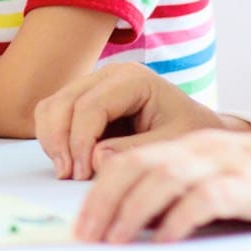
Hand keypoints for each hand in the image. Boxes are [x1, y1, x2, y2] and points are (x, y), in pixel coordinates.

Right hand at [34, 62, 221, 180]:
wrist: (198, 130)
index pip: (90, 105)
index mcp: (133, 79)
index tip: (82, 174)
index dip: (80, 141)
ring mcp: (94, 85)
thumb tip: (95, 159)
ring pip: (53, 106)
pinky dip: (54, 138)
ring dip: (53, 139)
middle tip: (68, 175)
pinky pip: (55, 114)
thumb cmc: (190, 135)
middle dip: (61, 141)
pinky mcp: (85, 100)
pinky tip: (68, 162)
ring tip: (66, 171)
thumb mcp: (172, 146)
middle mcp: (109, 75)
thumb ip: (136, 151)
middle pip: (65, 101)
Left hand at [73, 129, 250, 242]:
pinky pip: (204, 198)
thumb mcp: (205, 173)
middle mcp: (193, 149)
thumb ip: (168, 186)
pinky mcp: (242, 184)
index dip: (97, 190)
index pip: (126, 160)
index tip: (80, 225)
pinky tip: (163, 239)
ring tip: (114, 239)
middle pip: (135, 167)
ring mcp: (218, 163)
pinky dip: (179, 218)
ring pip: (163, 179)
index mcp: (179, 144)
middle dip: (103, 200)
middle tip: (85, 235)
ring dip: (132, 210)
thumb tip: (123, 217)